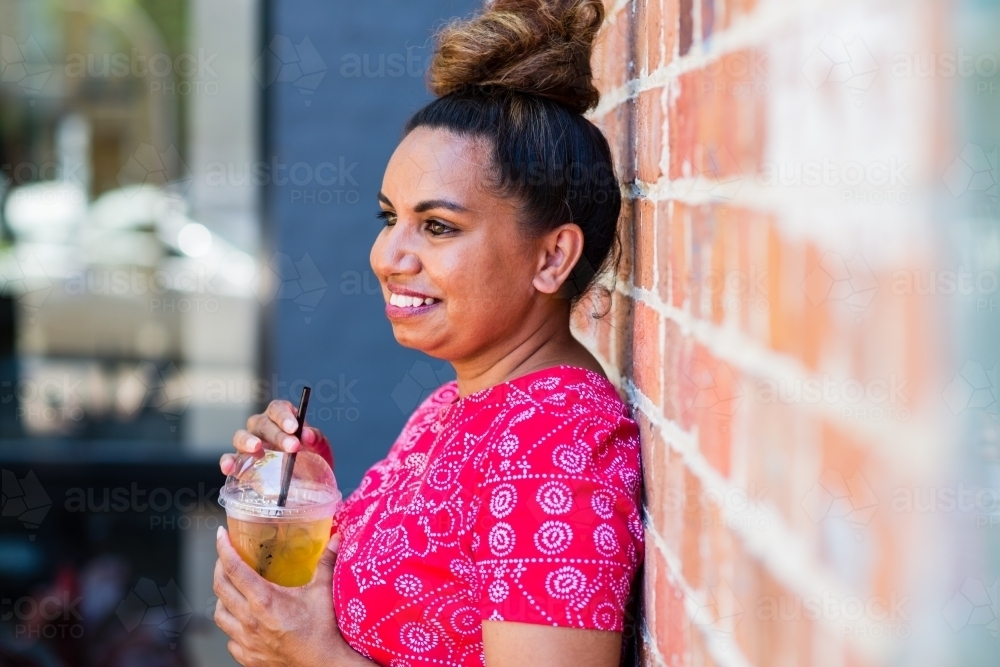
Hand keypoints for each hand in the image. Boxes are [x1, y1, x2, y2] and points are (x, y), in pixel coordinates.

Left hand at [213, 527, 366, 666]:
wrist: (323, 664)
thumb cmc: (322, 631)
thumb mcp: (323, 592)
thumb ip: (326, 563)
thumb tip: (336, 539)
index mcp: (264, 600)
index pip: (234, 568)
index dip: (224, 548)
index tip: (221, 535)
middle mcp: (249, 619)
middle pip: (220, 588)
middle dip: (219, 568)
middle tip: (226, 558)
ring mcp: (246, 640)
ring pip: (219, 614)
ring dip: (222, 598)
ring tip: (232, 590)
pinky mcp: (248, 656)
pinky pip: (229, 639)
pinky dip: (232, 626)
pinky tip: (243, 621)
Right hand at [222, 399, 333, 474]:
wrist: (308, 482)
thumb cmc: (313, 459)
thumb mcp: (320, 448)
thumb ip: (316, 438)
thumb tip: (308, 435)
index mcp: (281, 417)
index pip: (277, 408)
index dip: (284, 415)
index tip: (294, 427)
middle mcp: (262, 427)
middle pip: (261, 423)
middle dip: (277, 435)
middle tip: (292, 447)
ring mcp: (249, 444)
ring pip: (240, 436)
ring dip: (247, 441)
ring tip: (257, 448)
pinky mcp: (241, 463)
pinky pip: (229, 458)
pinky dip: (227, 461)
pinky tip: (229, 468)